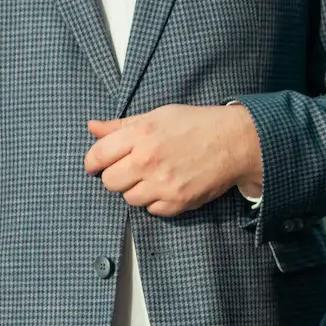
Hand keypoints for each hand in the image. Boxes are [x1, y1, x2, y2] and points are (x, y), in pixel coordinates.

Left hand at [85, 103, 263, 216]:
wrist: (234, 142)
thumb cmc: (195, 124)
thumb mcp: (156, 116)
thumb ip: (121, 126)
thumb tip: (92, 127)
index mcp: (140, 135)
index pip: (98, 155)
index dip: (92, 162)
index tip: (95, 165)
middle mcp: (147, 160)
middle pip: (110, 181)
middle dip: (116, 176)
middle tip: (130, 169)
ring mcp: (162, 184)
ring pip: (129, 198)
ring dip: (137, 189)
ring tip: (153, 176)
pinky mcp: (177, 202)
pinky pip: (151, 210)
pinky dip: (156, 201)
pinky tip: (168, 185)